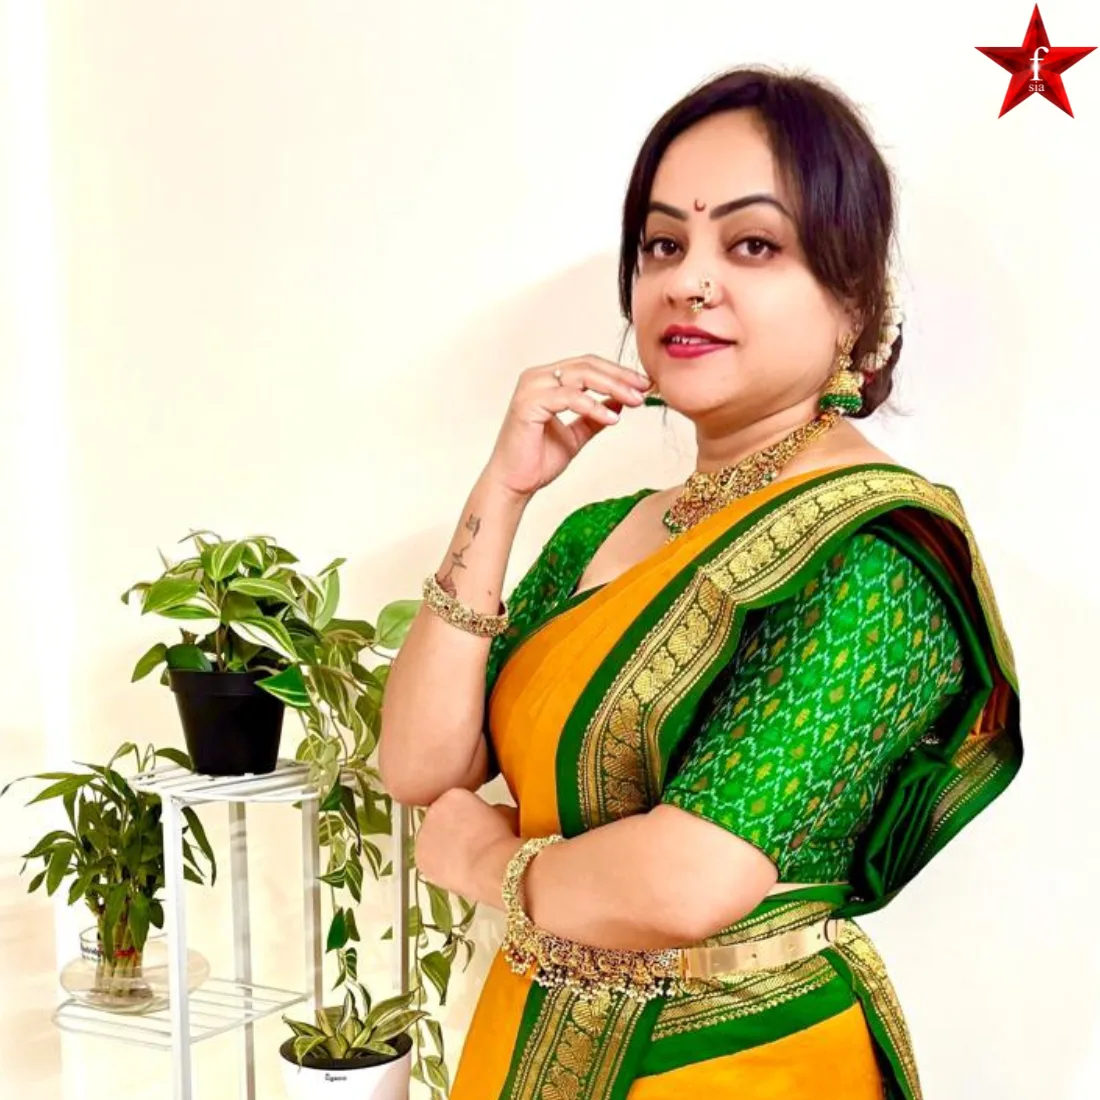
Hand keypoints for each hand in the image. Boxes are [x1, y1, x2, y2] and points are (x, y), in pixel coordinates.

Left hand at [415, 788, 520, 901]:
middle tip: (469, 844)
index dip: (468, 818)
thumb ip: (490, 807)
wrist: (492, 866)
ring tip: (463, 858)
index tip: (477, 828)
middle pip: (441, 818)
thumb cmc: (503, 842)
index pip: (456, 803)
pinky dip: (436, 864)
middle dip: (452, 829)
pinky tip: (454, 868)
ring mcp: (424, 831)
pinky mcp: (420, 854)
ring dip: (442, 845)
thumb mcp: (504, 812)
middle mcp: (434, 808)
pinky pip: (427, 858)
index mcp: (454, 794)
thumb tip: (490, 813)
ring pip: (432, 838)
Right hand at [482, 357, 652, 499]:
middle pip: (588, 365)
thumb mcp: (576, 435)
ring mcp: (531, 387)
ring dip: (613, 387)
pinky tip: (612, 419)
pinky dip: (593, 406)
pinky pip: (569, 397)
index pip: (588, 365)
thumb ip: (594, 417)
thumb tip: (620, 403)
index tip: (643, 384)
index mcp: (547, 380)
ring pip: (580, 376)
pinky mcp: (528, 403)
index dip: (618, 372)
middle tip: (645, 389)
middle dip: (620, 376)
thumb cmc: (537, 460)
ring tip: (635, 401)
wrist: (514, 484)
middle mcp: (537, 377)